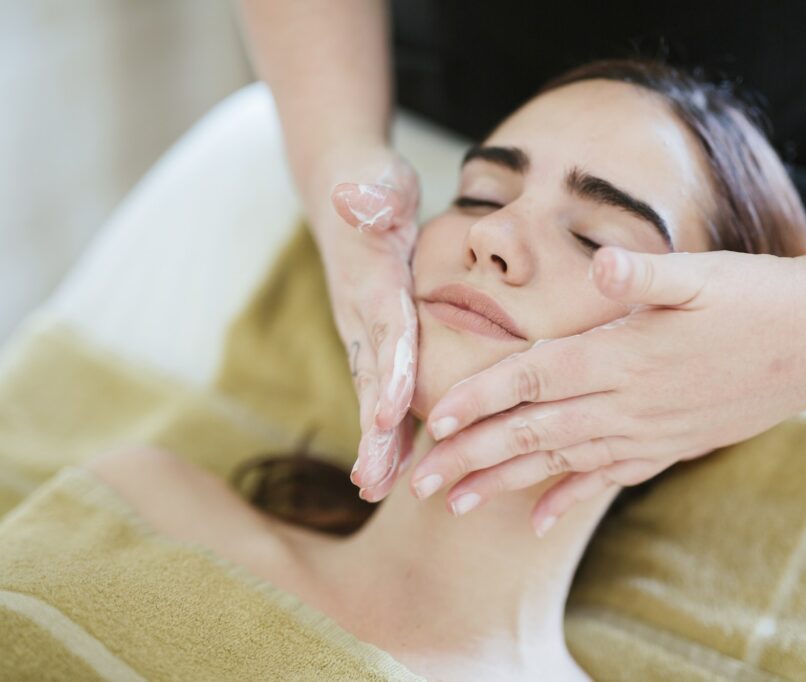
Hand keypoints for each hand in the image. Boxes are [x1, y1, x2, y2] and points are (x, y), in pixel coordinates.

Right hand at [307, 146, 420, 500]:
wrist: (343, 188)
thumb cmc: (370, 185)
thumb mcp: (375, 180)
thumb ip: (368, 195)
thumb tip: (356, 197)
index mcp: (372, 280)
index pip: (384, 329)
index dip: (388, 370)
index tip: (391, 411)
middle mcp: (360, 314)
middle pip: (370, 377)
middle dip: (373, 430)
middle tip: (373, 483)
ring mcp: (362, 329)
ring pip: (371, 391)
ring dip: (375, 441)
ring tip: (377, 490)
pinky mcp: (374, 337)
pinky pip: (382, 386)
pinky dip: (388, 426)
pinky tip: (398, 465)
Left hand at [408, 246, 805, 534]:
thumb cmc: (758, 297)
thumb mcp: (702, 273)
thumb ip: (645, 272)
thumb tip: (601, 258)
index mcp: (623, 355)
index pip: (534, 378)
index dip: (481, 397)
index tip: (434, 420)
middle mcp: (628, 402)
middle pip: (533, 432)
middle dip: (472, 456)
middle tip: (419, 481)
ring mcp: (649, 430)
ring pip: (561, 463)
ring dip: (505, 485)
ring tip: (456, 505)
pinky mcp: (670, 443)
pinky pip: (609, 478)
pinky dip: (571, 497)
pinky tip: (540, 520)